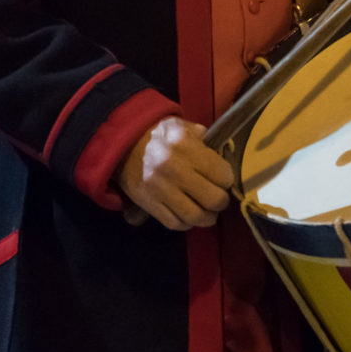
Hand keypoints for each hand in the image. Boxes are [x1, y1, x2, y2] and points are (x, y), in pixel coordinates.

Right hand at [116, 117, 234, 230]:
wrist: (123, 143)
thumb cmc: (160, 135)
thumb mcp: (184, 128)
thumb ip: (206, 141)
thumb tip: (224, 157)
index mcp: (186, 146)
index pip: (223, 174)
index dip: (227, 179)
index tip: (223, 179)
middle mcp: (174, 169)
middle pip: (213, 199)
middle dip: (221, 202)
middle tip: (218, 198)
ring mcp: (160, 189)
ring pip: (195, 216)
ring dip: (207, 218)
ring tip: (208, 212)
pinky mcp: (148, 203)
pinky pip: (174, 223)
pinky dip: (186, 223)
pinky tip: (189, 215)